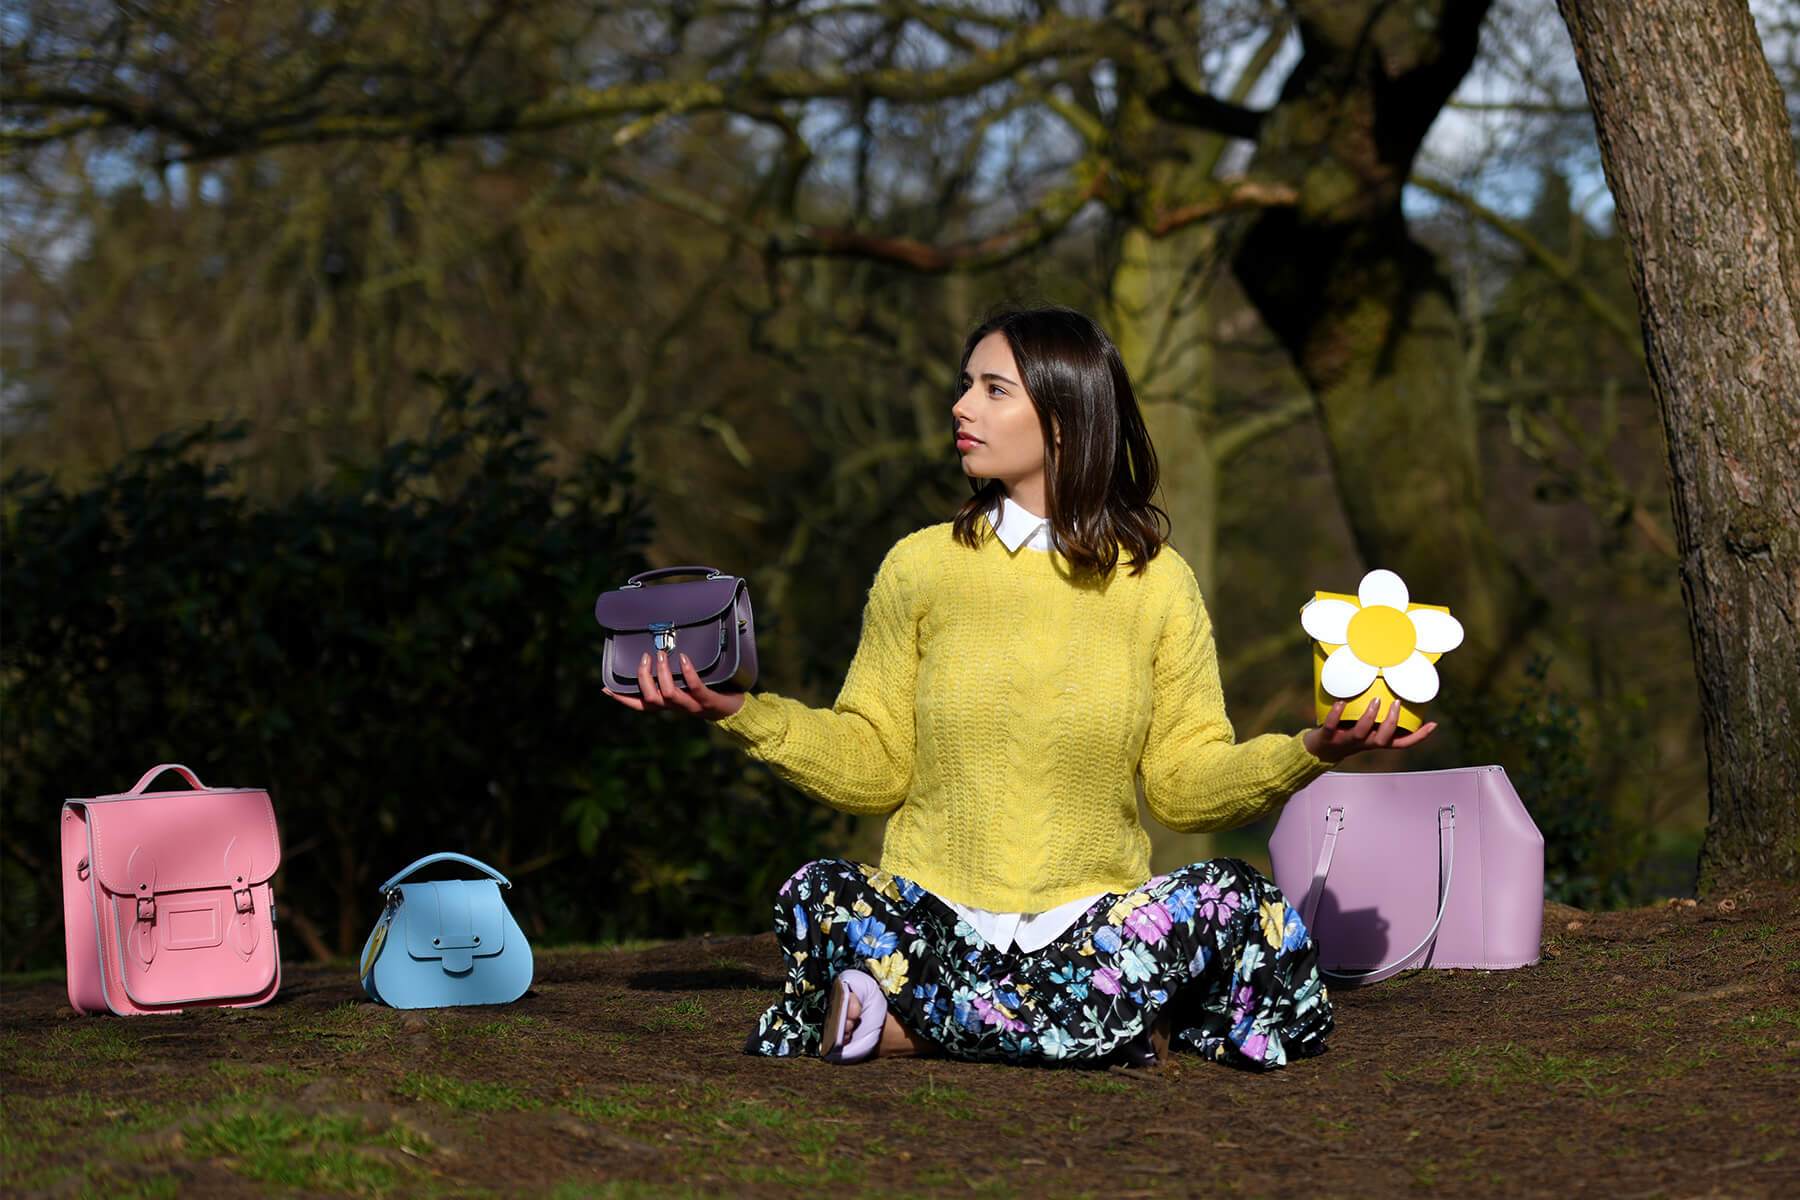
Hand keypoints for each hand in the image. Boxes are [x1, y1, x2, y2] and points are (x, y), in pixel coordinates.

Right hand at [603, 650, 744, 720]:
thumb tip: (656, 654)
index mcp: (667, 705)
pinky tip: (685, 659)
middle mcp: (676, 708)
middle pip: (651, 699)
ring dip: (663, 673)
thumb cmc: (707, 693)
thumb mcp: (685, 687)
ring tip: (663, 654)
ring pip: (669, 694)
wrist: (735, 710)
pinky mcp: (708, 701)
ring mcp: (692, 706)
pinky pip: (696, 687)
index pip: (640, 705)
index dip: (623, 698)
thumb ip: (670, 676)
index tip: (607, 687)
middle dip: (644, 677)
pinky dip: (688, 673)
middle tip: (646, 657)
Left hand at [1302, 697, 1436, 763]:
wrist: (1317, 750)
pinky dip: (1336, 713)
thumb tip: (1390, 690)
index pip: (1401, 743)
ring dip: (1370, 717)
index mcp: (1375, 741)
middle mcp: (1364, 743)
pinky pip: (1332, 725)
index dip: (1418, 737)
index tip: (1433, 724)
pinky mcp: (1327, 736)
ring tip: (1375, 700)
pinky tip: (1341, 701)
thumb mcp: (1365, 726)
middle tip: (1396, 703)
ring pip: (1361, 732)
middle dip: (1392, 722)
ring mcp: (1346, 740)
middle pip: (1384, 739)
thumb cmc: (1345, 733)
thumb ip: (1378, 715)